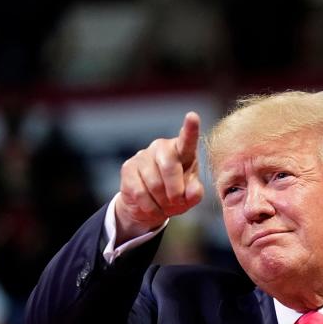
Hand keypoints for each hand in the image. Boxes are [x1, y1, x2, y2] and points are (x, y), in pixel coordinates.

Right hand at [115, 111, 203, 238]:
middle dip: (175, 191)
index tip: (192, 116)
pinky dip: (149, 207)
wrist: (149, 205)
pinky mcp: (128, 168)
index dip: (190, 129)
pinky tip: (152, 207)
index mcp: (182, 151)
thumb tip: (192, 192)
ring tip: (164, 204)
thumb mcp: (189, 197)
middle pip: (170, 167)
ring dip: (162, 202)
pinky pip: (140, 193)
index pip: (187, 140)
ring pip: (155, 184)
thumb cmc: (175, 195)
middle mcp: (162, 147)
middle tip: (177, 202)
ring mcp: (143, 156)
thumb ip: (195, 193)